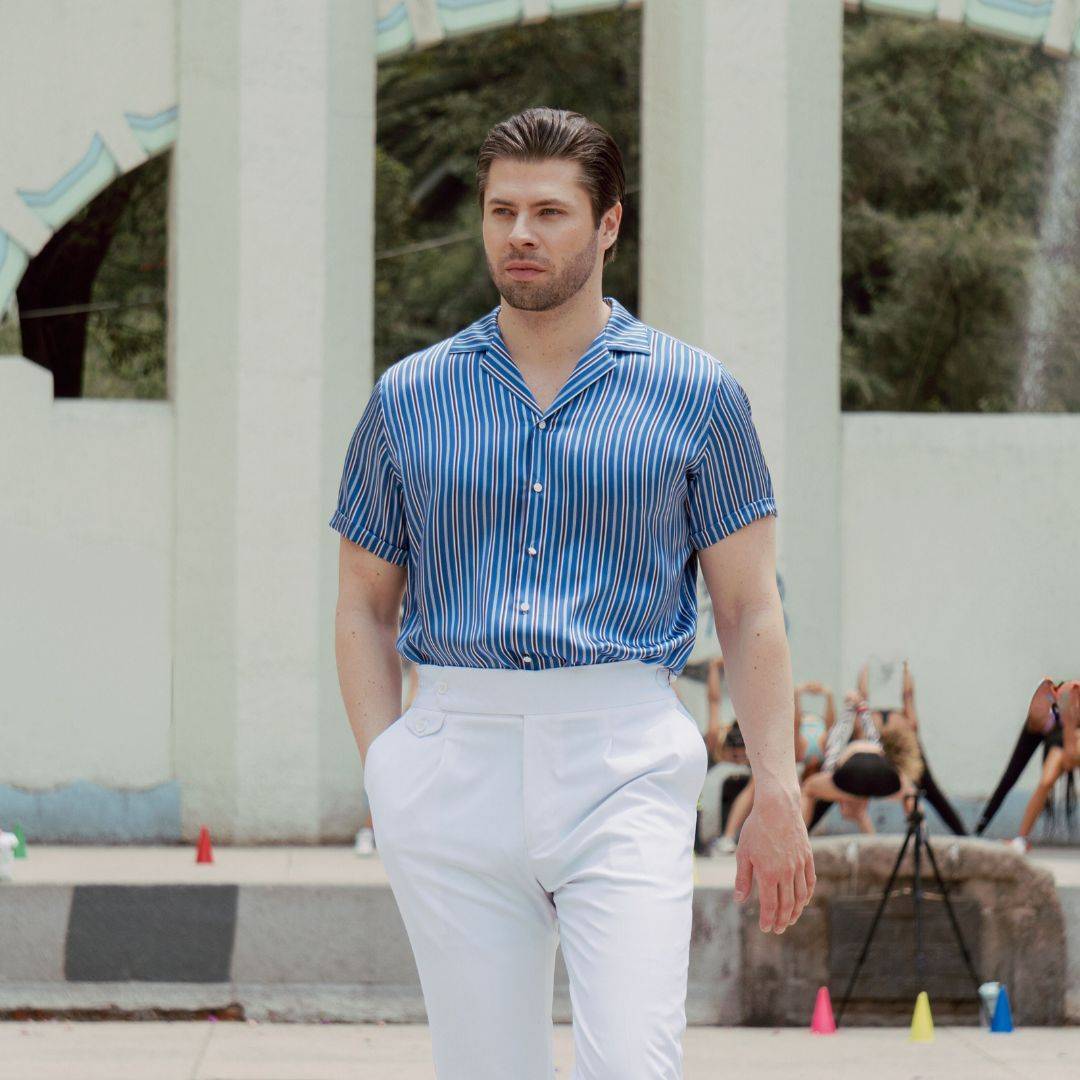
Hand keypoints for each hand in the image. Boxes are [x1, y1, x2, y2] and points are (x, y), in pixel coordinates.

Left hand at [733, 780, 815, 933]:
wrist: (777, 807)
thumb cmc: (756, 828)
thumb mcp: (743, 853)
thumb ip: (743, 878)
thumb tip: (740, 899)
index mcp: (768, 873)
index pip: (770, 905)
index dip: (768, 919)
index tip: (766, 928)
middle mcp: (786, 873)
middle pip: (787, 904)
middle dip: (782, 920)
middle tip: (778, 929)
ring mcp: (799, 865)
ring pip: (801, 896)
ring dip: (796, 911)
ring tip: (790, 919)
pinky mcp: (807, 857)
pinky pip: (810, 881)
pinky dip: (807, 895)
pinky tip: (803, 901)